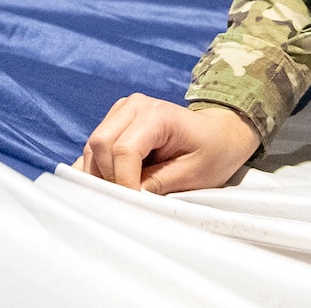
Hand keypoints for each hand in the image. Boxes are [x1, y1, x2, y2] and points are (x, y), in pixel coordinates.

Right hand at [76, 95, 260, 193]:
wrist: (218, 134)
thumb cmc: (211, 152)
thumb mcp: (193, 174)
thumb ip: (157, 185)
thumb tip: (127, 199)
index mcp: (158, 114)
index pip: (124, 150)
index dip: (123, 183)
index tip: (133, 205)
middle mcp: (134, 105)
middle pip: (101, 145)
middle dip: (109, 178)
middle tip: (127, 201)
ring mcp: (121, 111)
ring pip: (92, 147)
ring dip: (101, 175)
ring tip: (123, 194)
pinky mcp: (114, 121)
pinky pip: (94, 148)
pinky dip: (96, 169)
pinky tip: (110, 184)